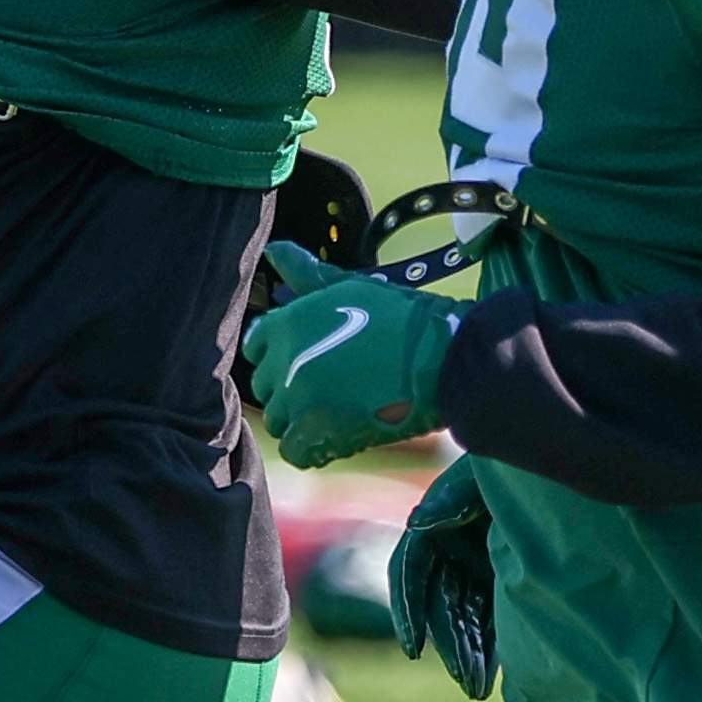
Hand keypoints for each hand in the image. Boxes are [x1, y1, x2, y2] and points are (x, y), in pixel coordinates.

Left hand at [242, 240, 459, 467]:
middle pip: (267, 386)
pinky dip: (314, 448)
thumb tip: (273, 251)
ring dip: (302, 421)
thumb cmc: (402, 319)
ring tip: (339, 410)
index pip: (256, 347)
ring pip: (279, 420)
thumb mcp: (350, 287)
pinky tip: (339, 434)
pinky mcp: (317, 431)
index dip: (281, 355)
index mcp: (287, 322)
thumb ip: (305, 274)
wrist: (444, 358)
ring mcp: (298, 397)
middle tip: (333, 387)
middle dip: (292, 389)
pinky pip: (296, 450)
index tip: (311, 360)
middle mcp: (285, 359)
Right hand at [388, 459, 495, 698]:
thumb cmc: (516, 465)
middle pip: (439, 605)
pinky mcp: (499, 578)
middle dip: (450, 645)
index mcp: (435, 525)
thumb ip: (452, 499)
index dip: (408, 612)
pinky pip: (488, 617)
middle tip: (466, 681)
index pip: (409, 574)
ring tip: (478, 690)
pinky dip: (489, 643)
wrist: (558, 455)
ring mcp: (475, 565)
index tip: (413, 650)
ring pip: (462, 617)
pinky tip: (493, 674)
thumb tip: (415, 524)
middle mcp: (449, 548)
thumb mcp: (482, 476)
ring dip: (468, 653)